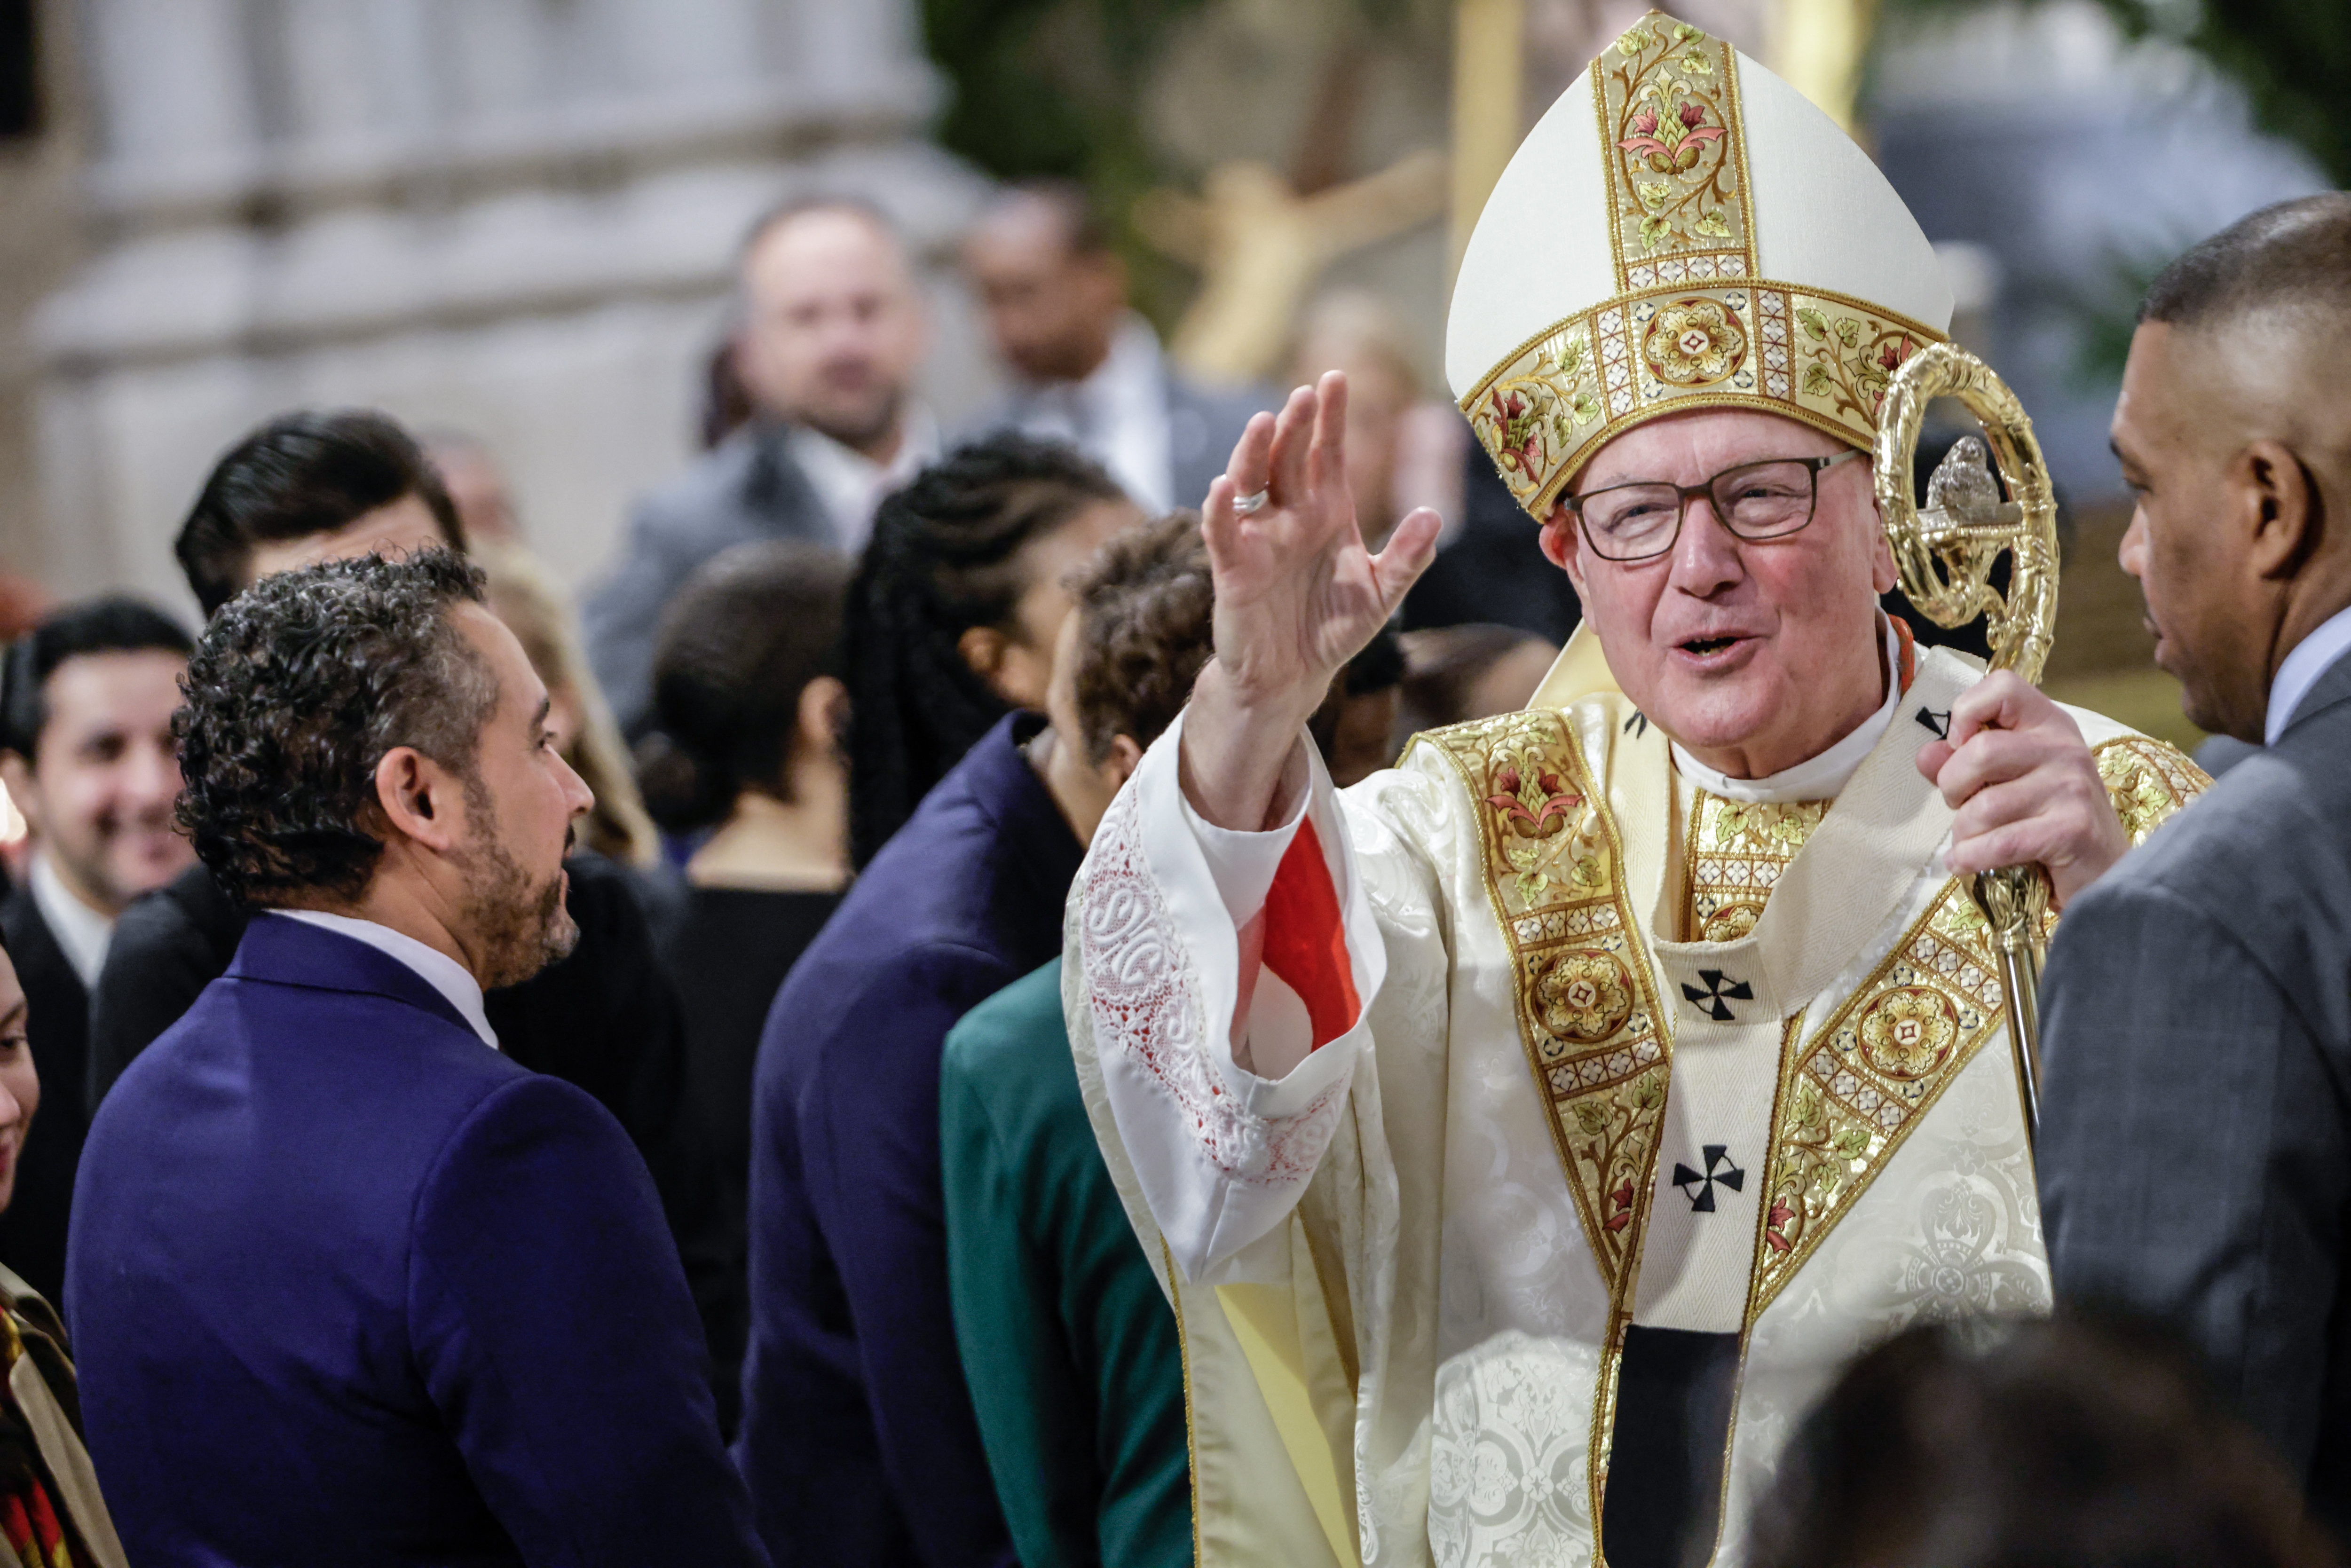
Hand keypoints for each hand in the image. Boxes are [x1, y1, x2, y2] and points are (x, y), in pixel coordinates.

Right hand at [1183, 372, 1441, 827]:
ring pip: (1250, 485)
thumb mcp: (1380, 594)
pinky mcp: (1233, 570)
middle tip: (1305, 393)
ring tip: (1263, 422)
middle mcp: (1290, 517)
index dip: (1331, 418)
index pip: (1326, 454)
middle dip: (1295, 425)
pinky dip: (1219, 510)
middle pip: (1288, 458)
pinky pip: (1222, 534)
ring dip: (1253, 453)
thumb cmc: (1332, 629)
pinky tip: (1221, 486)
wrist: (1294, 677)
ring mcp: (1259, 540)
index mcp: (1326, 512)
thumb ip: (1408, 559)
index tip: (1335, 378)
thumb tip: (1433, 516)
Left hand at [1915, 670, 2127, 907]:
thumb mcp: (2006, 781)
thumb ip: (1960, 764)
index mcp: (2048, 724)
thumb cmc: (2047, 820)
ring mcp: (2072, 788)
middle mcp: (2064, 748)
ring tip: (1971, 841)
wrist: (2104, 871)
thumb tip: (1926, 756)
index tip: (1960, 745)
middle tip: (1962, 805)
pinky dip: (1970, 858)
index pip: (2003, 686)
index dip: (1966, 712)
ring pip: (1983, 806)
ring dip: (1963, 832)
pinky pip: (1998, 843)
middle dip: (1953, 787)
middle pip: (1980, 752)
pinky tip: (1964, 863)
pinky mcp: (2072, 831)